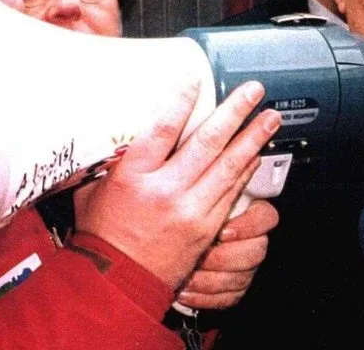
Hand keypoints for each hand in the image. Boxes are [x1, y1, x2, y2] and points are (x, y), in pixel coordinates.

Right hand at [76, 80, 280, 289]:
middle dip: (235, 112)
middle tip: (253, 91)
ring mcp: (190, 210)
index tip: (196, 80)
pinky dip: (246, 171)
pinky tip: (256, 155)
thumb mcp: (93, 188)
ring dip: (253, 139)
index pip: (163, 129)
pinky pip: (232, 193)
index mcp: (133, 176)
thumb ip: (111, 160)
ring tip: (270, 118)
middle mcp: (165, 190)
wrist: (118, 282)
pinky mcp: (206, 228)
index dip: (182, 101)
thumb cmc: (103, 235)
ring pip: (229, 167)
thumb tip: (116, 131)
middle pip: (207, 142)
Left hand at [176, 199, 278, 309]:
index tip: (223, 231)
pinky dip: (205, 296)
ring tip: (187, 274)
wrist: (165, 253)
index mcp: (245, 214)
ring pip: (241, 277)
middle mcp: (249, 241)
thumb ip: (203, 188)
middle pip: (256, 251)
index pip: (265, 217)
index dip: (248, 225)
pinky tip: (186, 290)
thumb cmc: (178, 219)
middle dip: (224, 257)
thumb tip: (201, 172)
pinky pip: (229, 297)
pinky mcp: (234, 288)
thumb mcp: (191, 200)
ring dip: (210, 279)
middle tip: (200, 256)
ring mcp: (244, 266)